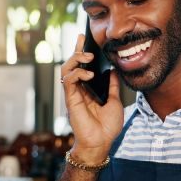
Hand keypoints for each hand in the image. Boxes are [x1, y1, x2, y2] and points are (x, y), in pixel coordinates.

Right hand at [60, 35, 123, 162]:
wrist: (102, 143)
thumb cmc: (107, 126)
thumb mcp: (115, 101)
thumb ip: (112, 86)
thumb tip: (114, 71)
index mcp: (88, 89)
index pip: (82, 66)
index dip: (81, 51)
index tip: (83, 37)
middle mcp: (79, 90)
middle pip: (72, 64)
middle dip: (76, 49)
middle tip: (83, 40)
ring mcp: (73, 94)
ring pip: (66, 69)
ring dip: (75, 59)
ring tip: (88, 56)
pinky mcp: (70, 100)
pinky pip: (68, 81)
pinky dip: (77, 74)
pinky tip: (88, 74)